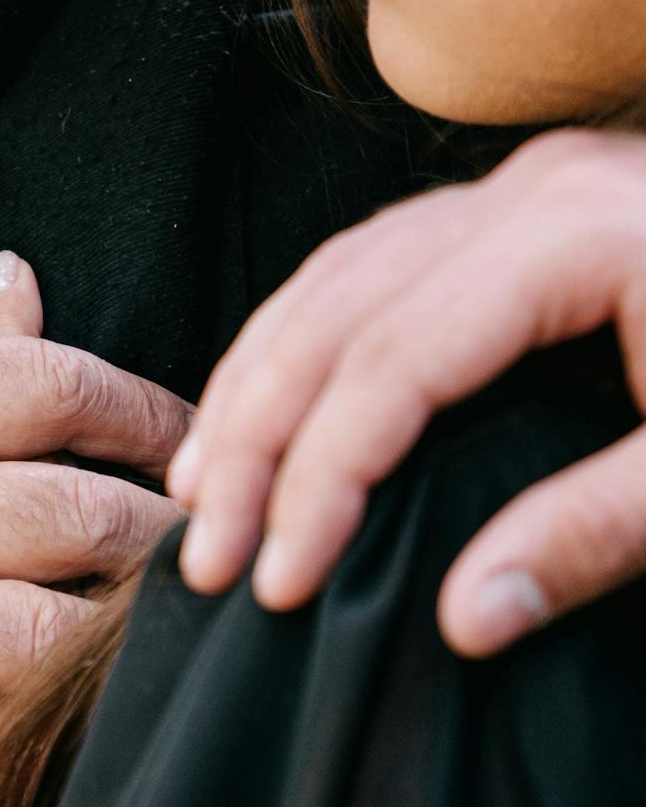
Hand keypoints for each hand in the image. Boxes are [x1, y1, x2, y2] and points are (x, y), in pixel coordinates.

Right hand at [0, 145, 184, 802]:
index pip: (46, 389)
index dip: (140, 403)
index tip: (188, 424)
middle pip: (75, 515)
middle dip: (165, 522)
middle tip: (222, 525)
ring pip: (45, 634)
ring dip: (126, 632)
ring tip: (180, 625)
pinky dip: (40, 752)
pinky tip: (89, 734)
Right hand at [172, 130, 645, 653]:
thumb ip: (602, 534)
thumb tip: (462, 621)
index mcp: (585, 235)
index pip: (400, 362)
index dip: (322, 476)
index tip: (280, 581)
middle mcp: (535, 189)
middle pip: (341, 307)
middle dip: (258, 436)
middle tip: (205, 556)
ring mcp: (527, 185)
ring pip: (340, 271)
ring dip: (260, 380)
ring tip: (204, 489)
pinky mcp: (532, 205)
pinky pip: (375, 260)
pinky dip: (307, 338)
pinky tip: (273, 404)